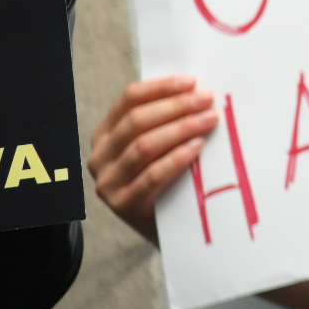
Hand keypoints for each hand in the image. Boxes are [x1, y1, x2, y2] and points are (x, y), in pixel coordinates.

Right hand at [88, 76, 219, 244]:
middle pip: (137, 121)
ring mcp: (107, 183)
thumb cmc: (170, 177)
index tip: (192, 82)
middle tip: (208, 99)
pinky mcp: (122, 206)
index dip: (161, 87)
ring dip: (181, 128)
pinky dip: (177, 158)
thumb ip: (168, 119)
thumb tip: (197, 88)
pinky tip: (198, 147)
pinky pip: (152, 176)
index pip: (129, 99)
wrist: (170, 227)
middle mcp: (99, 157)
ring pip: (144, 146)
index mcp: (106, 134)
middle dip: (176, 106)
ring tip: (209, 120)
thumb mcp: (161, 144)